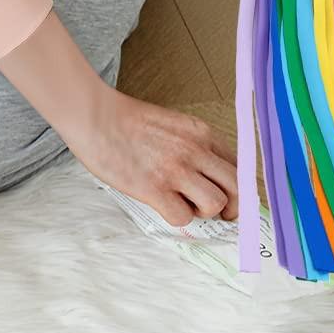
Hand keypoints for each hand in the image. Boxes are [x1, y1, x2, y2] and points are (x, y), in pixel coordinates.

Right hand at [67, 93, 237, 227]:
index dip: (237, 187)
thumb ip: (194, 146)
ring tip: (183, 204)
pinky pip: (183, 217)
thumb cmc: (126, 120)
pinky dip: (176, 216)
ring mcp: (176, 170)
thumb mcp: (173, 124)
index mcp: (201, 133)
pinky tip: (162, 204)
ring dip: (202, 211)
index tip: (229, 196)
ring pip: (215, 205)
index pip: (239, 166)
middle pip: (237, 189)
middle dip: (232, 207)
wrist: (94, 116)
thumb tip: (208, 175)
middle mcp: (195, 151)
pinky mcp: (155, 189)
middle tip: (218, 213)